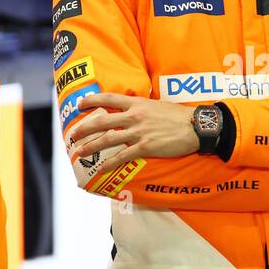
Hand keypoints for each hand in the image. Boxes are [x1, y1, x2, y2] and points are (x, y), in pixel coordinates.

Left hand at [66, 93, 198, 160]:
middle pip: (102, 121)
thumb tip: (133, 110)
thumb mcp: (158, 105)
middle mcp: (134, 116)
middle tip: (72, 135)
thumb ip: (142, 107)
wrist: (196, 126)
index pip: (108, 98)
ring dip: (90, 146)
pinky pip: (122, 156)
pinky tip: (100, 169)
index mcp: (137, 103)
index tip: (80, 104)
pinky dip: (108, 163)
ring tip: (79, 153)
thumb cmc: (179, 116)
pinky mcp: (145, 147)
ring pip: (107, 139)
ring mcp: (138, 132)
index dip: (91, 101)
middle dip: (84, 129)